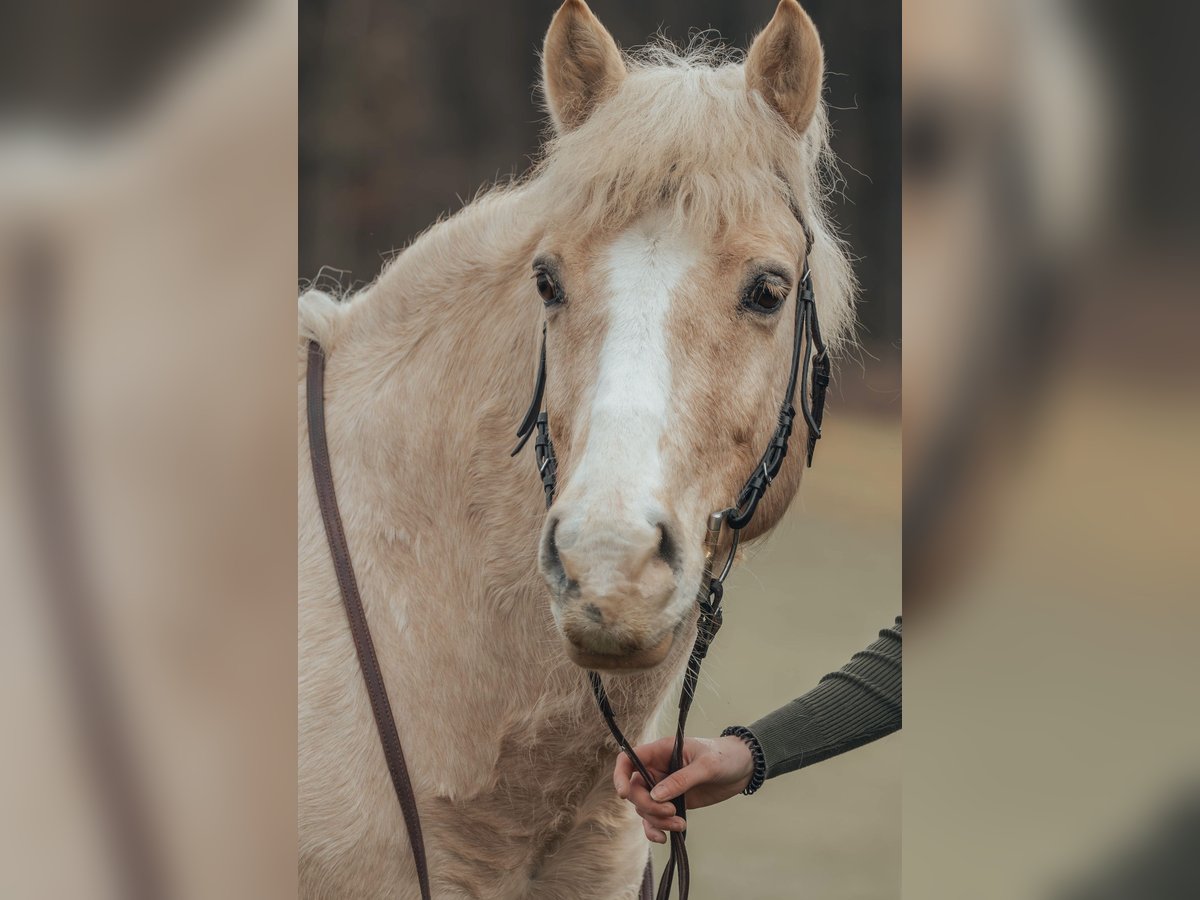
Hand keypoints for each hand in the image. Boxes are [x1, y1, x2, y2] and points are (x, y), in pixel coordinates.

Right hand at [612, 735, 753, 843]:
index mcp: (661, 751)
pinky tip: (665, 837)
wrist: (742, 768)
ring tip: (679, 823)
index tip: (623, 793)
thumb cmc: (724, 756)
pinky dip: (656, 829)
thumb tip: (656, 796)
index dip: (620, 775)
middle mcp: (657, 769)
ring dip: (657, 820)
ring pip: (644, 807)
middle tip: (669, 811)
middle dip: (647, 805)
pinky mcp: (672, 803)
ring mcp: (664, 788)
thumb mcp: (706, 765)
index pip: (628, 759)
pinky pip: (655, 819)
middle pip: (634, 789)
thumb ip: (681, 780)